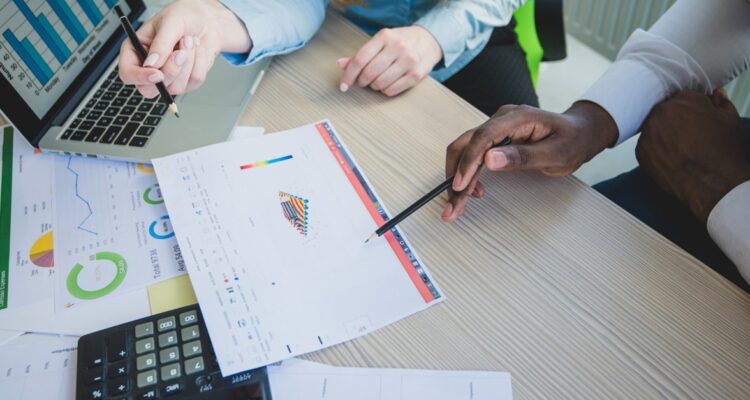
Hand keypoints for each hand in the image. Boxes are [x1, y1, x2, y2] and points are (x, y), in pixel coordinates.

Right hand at [118, 0, 250, 96]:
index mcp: (135, 50)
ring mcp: (168, 77)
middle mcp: (149, 67)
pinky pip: (194, 81)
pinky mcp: (187, 81)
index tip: (157, 74)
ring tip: (189, 41)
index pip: (128, 74)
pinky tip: (197, 50)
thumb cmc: (183, 16)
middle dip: (170, 71)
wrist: (206, 19)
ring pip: (176, 87)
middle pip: (151, 89)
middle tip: (181, 50)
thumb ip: (161, 44)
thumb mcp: (170, 22)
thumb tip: (152, 64)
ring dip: (188, 62)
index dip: (140, 77)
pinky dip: (200, 63)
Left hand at [337, 26, 441, 96]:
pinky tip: (387, 84)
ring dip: (374, 86)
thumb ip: (361, 54)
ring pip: (380, 84)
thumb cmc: (400, 42)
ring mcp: (408, 61)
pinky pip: (391, 91)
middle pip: (369, 73)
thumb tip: (341, 64)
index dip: (349, 75)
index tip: (344, 85)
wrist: (428, 40)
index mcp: (384, 37)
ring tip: (377, 80)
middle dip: (362, 81)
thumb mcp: (380, 42)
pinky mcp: (416, 75)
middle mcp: (397, 47)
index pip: (360, 59)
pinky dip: (385, 91)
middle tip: (363, 81)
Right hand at [442, 102, 617, 221]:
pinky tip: (473, 191)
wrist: (581, 132)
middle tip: (452, 205)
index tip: (460, 185)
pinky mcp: (496, 139)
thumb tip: (490, 159)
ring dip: (458, 178)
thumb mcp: (556, 154)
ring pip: (466, 151)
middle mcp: (502, 119)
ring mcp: (497, 128)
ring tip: (456, 205)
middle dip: (455, 175)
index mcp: (517, 118)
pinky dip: (468, 174)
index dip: (468, 162)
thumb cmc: (573, 141)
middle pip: (466, 144)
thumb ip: (523, 156)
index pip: (482, 137)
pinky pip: (474, 155)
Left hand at [637, 90, 749, 223]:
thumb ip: (721, 103)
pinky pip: (647, 147)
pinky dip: (656, 152)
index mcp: (683, 99)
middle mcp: (661, 112)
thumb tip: (715, 94)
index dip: (693, 111)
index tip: (699, 123)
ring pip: (654, 129)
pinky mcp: (640, 152)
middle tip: (690, 138)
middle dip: (676, 122)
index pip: (683, 99)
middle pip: (665, 112)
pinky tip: (672, 159)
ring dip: (664, 136)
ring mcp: (647, 133)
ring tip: (682, 150)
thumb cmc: (726, 151)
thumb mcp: (731, 120)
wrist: (715, 184)